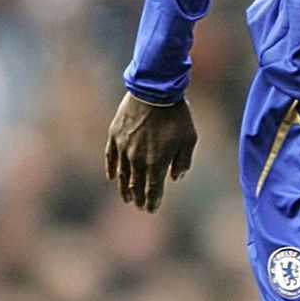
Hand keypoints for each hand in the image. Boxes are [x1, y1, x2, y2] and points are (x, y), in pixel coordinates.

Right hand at [105, 93, 197, 210]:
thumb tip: (175, 178)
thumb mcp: (189, 139)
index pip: (152, 191)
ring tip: (127, 198)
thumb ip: (183, 162)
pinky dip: (111, 169)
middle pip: (136, 186)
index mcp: (156, 164)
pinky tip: (111, 177)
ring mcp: (123, 149)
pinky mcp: (115, 136)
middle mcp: (137, 160)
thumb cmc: (176, 115)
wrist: (155, 90)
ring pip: (121, 175)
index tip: (152, 209)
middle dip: (139, 198)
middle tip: (140, 206)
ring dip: (124, 189)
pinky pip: (110, 158)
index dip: (152, 202)